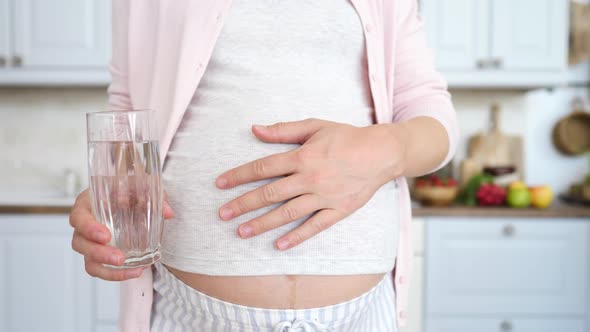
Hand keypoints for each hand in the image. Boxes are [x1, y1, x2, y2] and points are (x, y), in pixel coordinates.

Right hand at [70, 189, 174, 280]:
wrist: (135, 196)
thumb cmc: (132, 188)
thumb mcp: (144, 185)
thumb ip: (155, 196)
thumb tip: (167, 212)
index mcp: (88, 203)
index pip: (78, 217)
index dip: (88, 228)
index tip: (106, 236)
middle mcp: (85, 224)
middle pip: (80, 243)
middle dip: (99, 253)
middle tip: (119, 258)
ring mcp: (91, 241)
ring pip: (89, 261)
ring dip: (107, 270)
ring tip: (132, 271)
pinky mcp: (100, 254)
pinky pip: (101, 269)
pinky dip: (116, 274)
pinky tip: (136, 272)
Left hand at [216, 118, 405, 249]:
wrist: (381, 153)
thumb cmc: (346, 137)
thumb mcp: (315, 126)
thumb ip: (284, 130)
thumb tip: (255, 129)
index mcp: (302, 157)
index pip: (263, 168)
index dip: (239, 175)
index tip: (220, 184)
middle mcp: (310, 178)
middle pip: (270, 194)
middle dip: (243, 204)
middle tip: (222, 214)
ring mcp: (324, 197)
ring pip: (288, 213)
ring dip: (263, 223)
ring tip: (241, 232)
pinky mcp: (338, 210)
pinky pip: (315, 226)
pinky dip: (297, 236)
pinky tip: (279, 245)